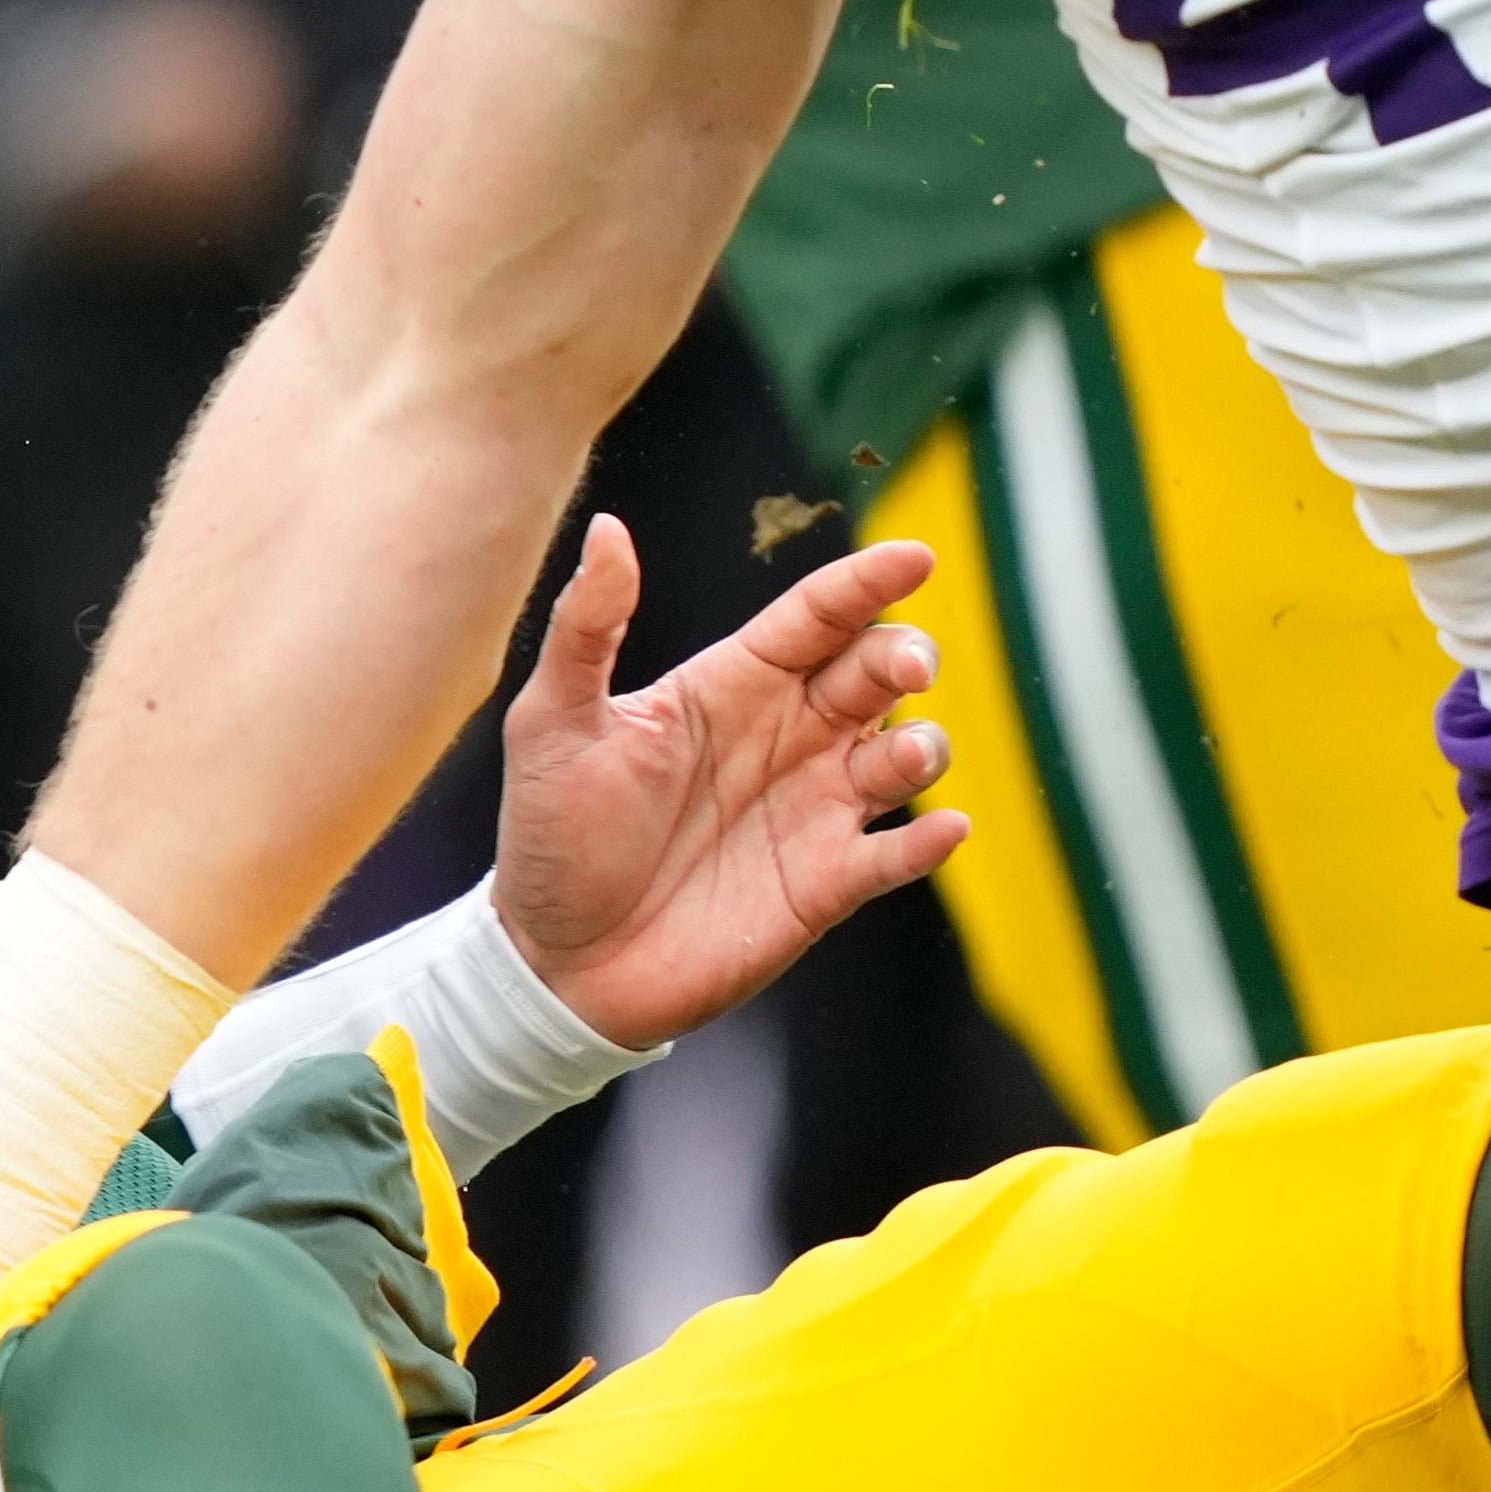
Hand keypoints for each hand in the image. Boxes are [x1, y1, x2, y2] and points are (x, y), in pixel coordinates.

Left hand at [486, 517, 960, 1048]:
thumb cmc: (550, 835)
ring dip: (922, 746)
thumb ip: (587, 628)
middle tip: (901, 668)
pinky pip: (897, 854)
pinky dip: (929, 841)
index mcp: (730, 686)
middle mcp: (786, 737)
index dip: (868, 583)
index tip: (915, 556)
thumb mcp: (553, 722)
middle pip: (878, 673)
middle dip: (907, 657)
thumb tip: (607, 529)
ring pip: (906, 755)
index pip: (818, 616)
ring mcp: (813, 810)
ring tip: (899, 756)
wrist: (555, 962)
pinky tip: (940, 829)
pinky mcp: (826, 885)